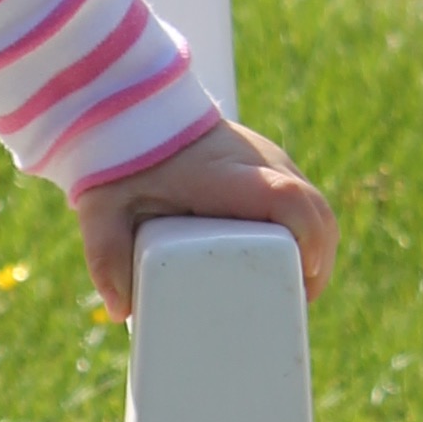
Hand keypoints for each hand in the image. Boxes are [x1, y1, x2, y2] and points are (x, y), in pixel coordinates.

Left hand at [77, 115, 339, 319]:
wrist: (135, 113)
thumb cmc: (123, 164)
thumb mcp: (104, 208)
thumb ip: (104, 254)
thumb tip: (120, 308)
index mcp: (227, 175)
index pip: (289, 199)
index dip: (309, 239)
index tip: (306, 278)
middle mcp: (259, 163)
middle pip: (315, 211)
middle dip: (318, 259)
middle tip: (297, 304)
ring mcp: (269, 162)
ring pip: (315, 207)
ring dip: (316, 249)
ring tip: (296, 293)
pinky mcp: (269, 168)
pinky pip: (303, 203)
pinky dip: (307, 234)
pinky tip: (296, 265)